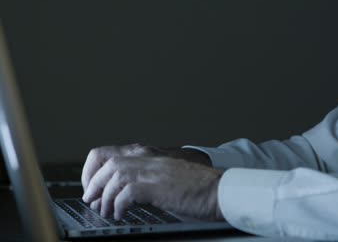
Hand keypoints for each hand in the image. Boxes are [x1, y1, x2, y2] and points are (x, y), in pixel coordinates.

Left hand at [81, 148, 223, 220]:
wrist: (217, 189)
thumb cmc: (195, 185)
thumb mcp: (164, 174)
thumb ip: (144, 175)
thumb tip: (122, 189)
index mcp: (146, 153)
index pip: (105, 153)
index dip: (92, 171)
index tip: (92, 187)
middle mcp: (145, 157)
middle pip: (104, 164)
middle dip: (93, 185)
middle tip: (94, 201)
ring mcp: (150, 169)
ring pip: (111, 178)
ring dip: (105, 198)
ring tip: (108, 211)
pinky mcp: (155, 185)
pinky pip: (124, 194)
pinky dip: (118, 206)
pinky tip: (121, 213)